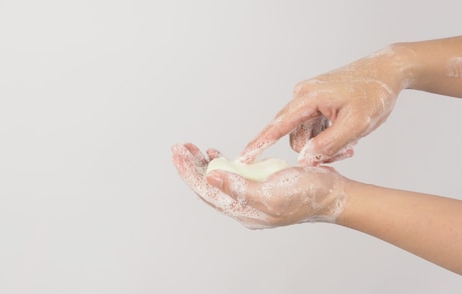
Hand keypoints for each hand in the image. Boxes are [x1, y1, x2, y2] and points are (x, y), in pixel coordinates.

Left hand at [172, 143, 348, 228]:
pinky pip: (231, 176)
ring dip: (202, 163)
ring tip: (191, 147)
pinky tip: (214, 153)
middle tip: (179, 146)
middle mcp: (242, 206)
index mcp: (243, 210)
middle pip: (207, 185)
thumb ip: (239, 188)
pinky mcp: (258, 186)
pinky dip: (221, 163)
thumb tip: (210, 178)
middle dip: (191, 166)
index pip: (206, 190)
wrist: (333, 194)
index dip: (189, 171)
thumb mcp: (272, 192)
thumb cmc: (308, 194)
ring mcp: (249, 197)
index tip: (177, 153)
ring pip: (217, 180)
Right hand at [239, 45, 410, 164]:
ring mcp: (308, 100)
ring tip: (350, 147)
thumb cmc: (374, 94)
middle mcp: (302, 97)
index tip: (242, 158)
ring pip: (305, 135)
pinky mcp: (316, 103)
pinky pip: (313, 128)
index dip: (258, 145)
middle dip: (313, 152)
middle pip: (294, 135)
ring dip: (323, 146)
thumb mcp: (357, 124)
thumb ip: (329, 144)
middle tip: (344, 156)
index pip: (277, 126)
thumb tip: (304, 159)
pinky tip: (347, 139)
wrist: (387, 70)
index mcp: (307, 98)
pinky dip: (327, 138)